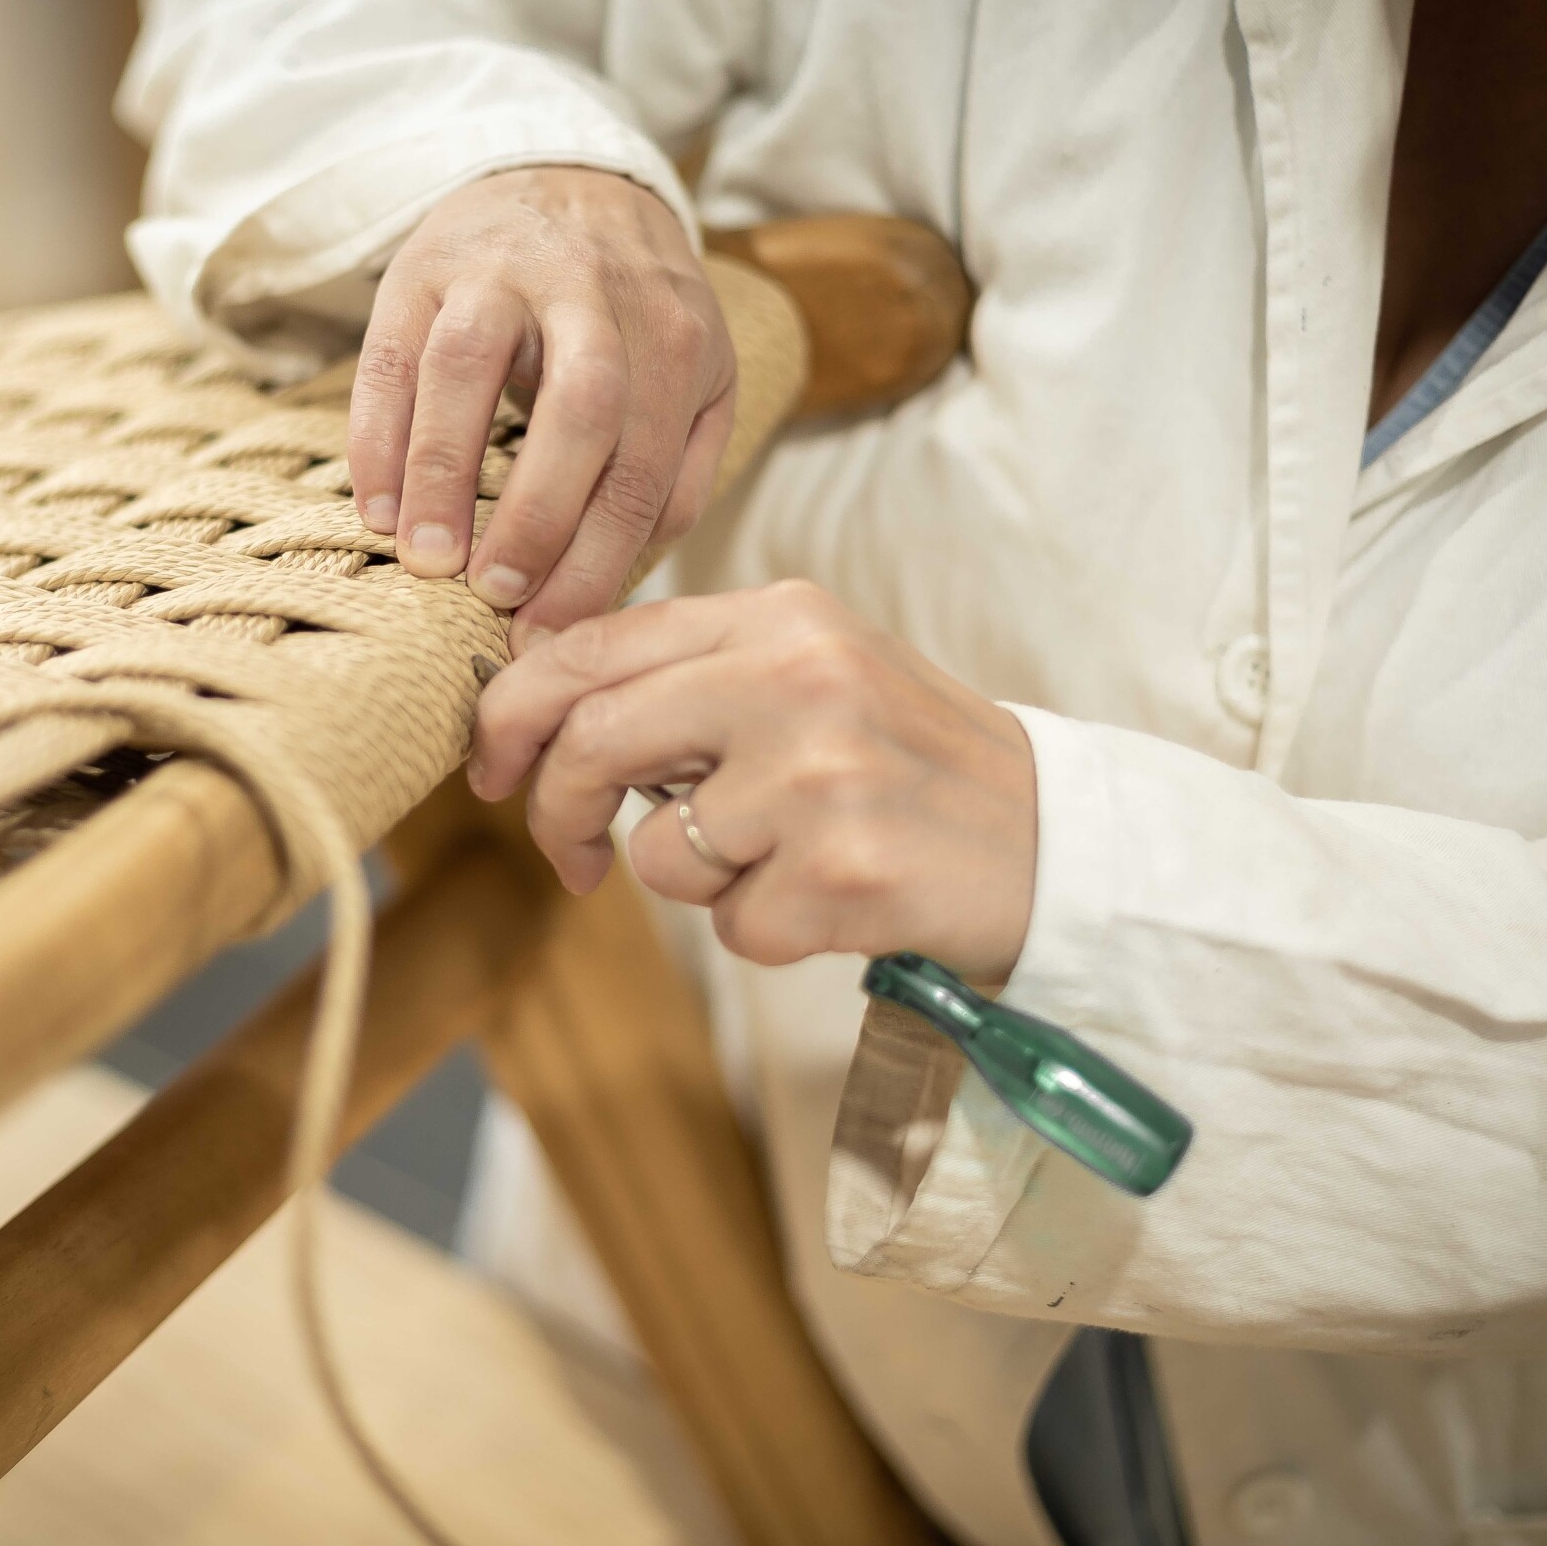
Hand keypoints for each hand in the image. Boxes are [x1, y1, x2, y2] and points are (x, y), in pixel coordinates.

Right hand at [351, 166, 736, 647]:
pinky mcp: (422, 266)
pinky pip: (391, 354)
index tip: (553, 632)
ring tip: (423, 560)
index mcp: (674, 336)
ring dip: (442, 472)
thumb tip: (628, 573)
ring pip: (468, 368)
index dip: (597, 559)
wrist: (571, 179)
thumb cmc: (635, 315)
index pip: (643, 465)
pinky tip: (377, 506)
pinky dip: (377, 435)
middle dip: (536, 513)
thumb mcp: (698, 375)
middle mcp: (594, 291)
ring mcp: (503, 270)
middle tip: (494, 596)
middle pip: (577, 407)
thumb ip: (684, 470)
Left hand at [469, 581, 1039, 981]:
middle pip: (594, 739)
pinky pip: (731, 925)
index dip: (513, 708)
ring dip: (699, 882)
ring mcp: (822, 774)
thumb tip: (539, 698)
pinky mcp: (842, 870)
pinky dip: (764, 930)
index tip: (493, 764)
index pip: (592, 644)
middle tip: (572, 854)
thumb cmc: (907, 764)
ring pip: (657, 853)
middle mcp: (798, 678)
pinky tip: (833, 899)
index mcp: (781, 616)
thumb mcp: (812, 675)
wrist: (1053, 841)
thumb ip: (692, 674)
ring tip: (786, 860)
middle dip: (559, 810)